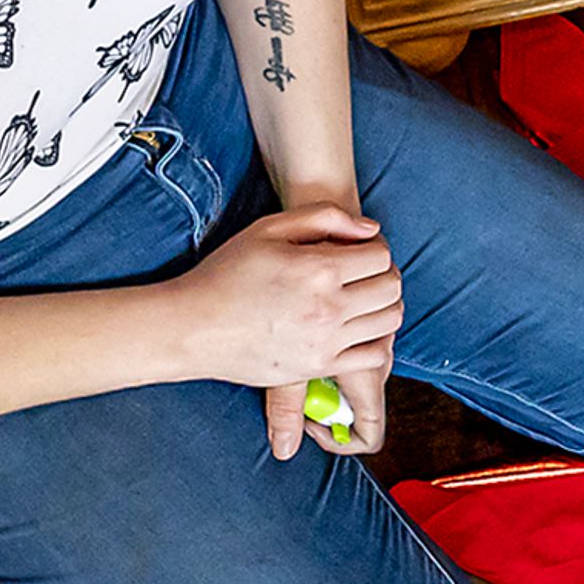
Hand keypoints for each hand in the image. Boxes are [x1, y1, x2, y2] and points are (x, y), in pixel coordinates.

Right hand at [172, 205, 398, 450]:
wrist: (192, 328)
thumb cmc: (226, 274)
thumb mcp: (268, 229)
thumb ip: (324, 217)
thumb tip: (370, 230)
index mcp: (318, 269)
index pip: (380, 256)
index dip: (374, 249)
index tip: (358, 252)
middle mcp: (329, 307)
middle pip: (391, 288)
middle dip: (384, 275)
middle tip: (364, 274)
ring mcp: (327, 341)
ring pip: (389, 321)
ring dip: (384, 306)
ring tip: (362, 300)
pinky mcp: (319, 367)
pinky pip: (375, 357)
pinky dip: (376, 341)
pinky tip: (356, 330)